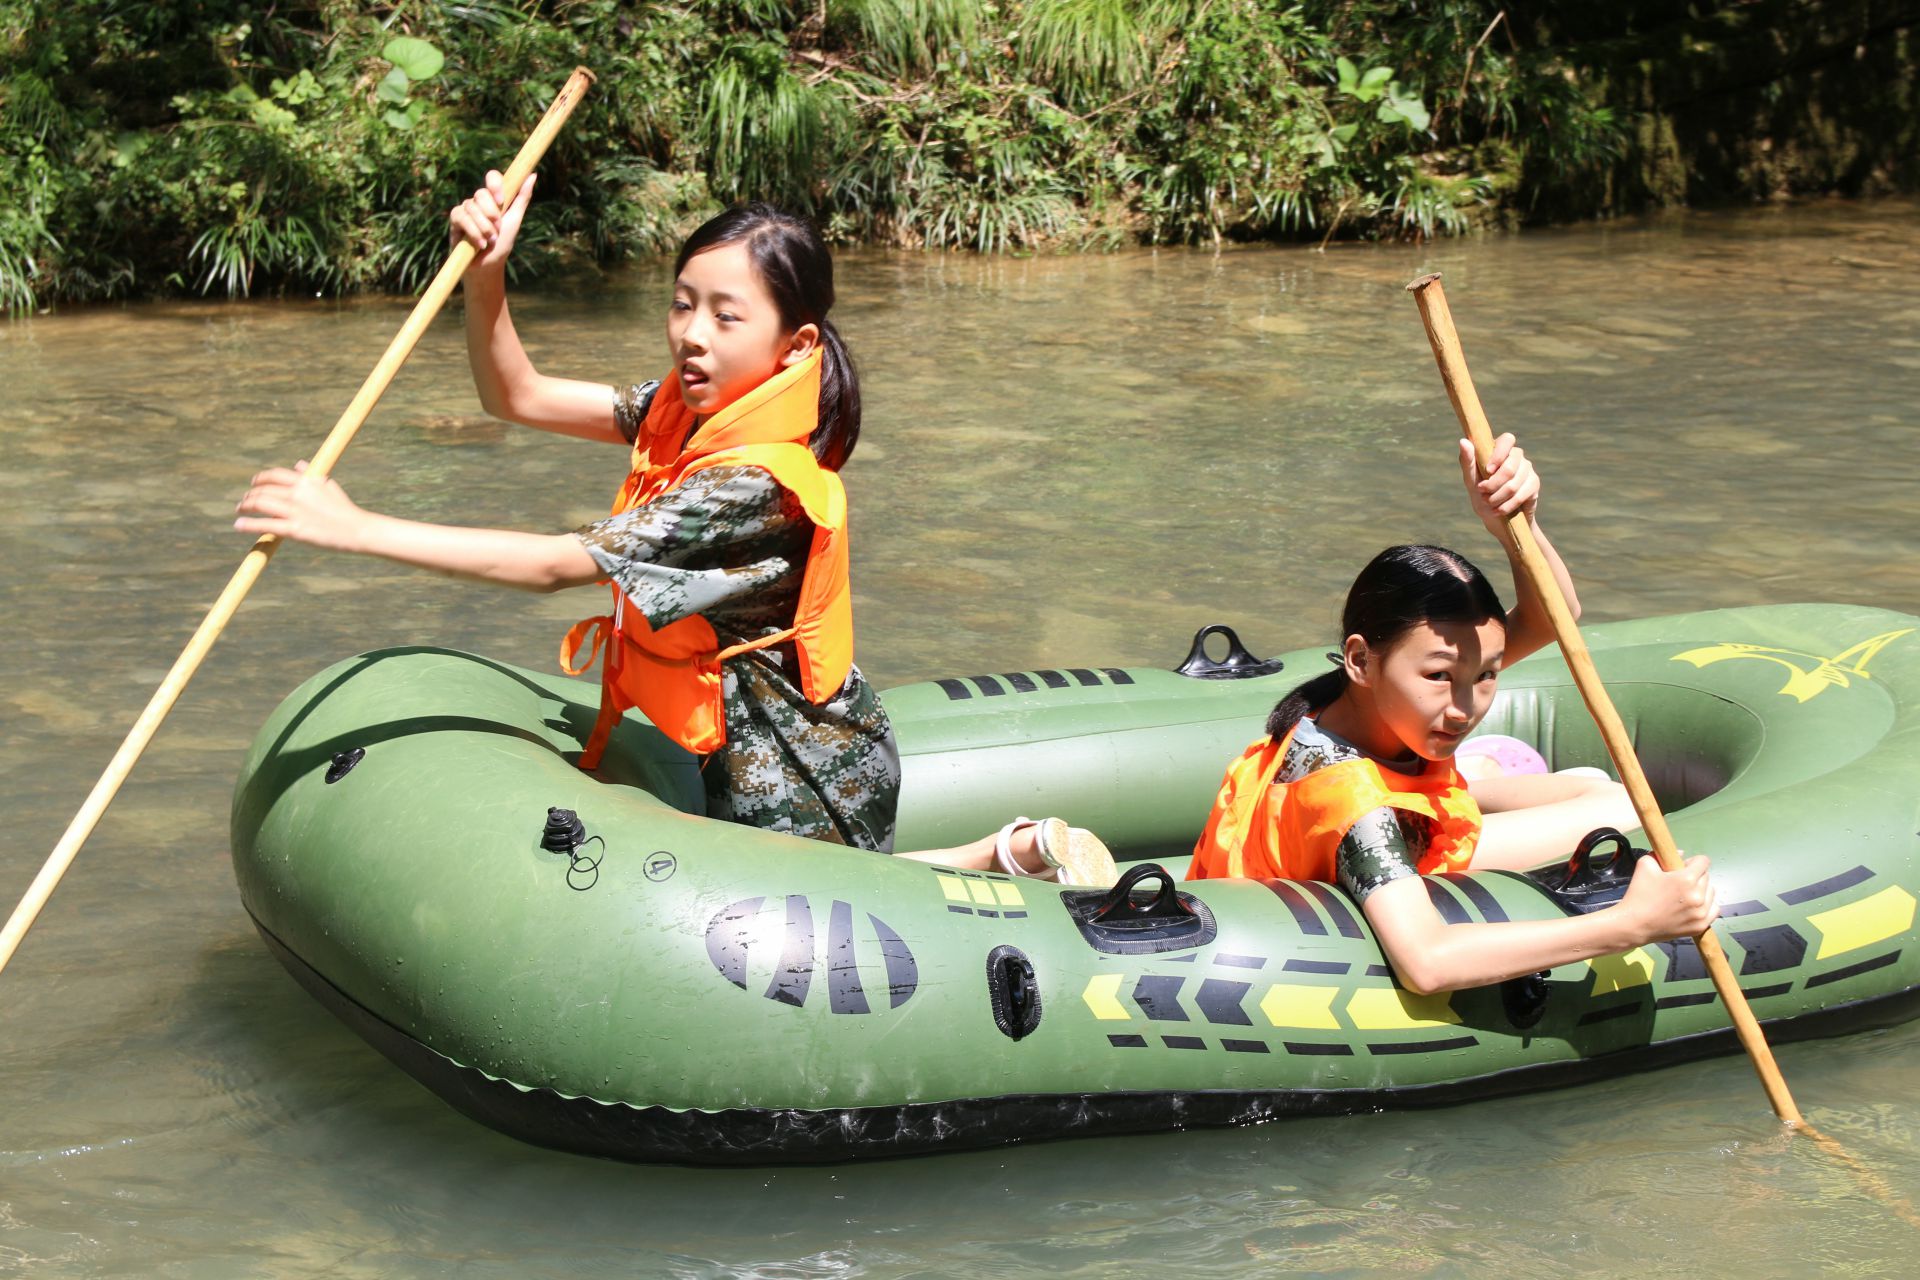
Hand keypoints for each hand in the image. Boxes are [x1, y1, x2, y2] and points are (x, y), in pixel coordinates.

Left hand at [233, 461, 367, 552]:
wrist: (358, 530)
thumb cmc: (344, 508)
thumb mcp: (328, 485)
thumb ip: (310, 474)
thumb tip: (298, 464)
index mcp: (306, 481)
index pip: (274, 475)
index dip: (260, 479)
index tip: (254, 484)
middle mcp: (298, 493)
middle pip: (263, 489)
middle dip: (250, 495)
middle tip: (244, 502)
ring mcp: (295, 511)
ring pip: (259, 504)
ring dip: (245, 506)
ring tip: (240, 511)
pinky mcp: (295, 529)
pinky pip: (265, 524)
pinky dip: (248, 524)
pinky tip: (238, 525)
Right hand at [447, 169, 535, 271]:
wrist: (488, 265)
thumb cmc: (502, 243)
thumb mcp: (515, 220)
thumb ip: (522, 198)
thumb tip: (532, 175)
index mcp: (494, 198)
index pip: (492, 177)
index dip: (495, 184)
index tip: (501, 201)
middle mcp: (479, 201)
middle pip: (481, 193)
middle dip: (491, 214)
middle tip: (497, 230)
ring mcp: (466, 209)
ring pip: (471, 206)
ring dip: (484, 227)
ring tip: (490, 241)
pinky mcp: (455, 219)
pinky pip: (461, 217)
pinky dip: (473, 231)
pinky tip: (479, 244)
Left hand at [1459, 433, 1539, 534]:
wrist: (1496, 517)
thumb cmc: (1481, 494)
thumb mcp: (1471, 480)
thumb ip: (1467, 461)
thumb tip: (1463, 441)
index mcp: (1500, 449)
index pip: (1507, 440)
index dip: (1498, 455)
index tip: (1488, 471)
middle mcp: (1516, 455)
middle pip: (1509, 467)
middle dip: (1493, 485)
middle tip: (1483, 494)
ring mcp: (1527, 469)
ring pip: (1513, 484)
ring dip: (1497, 498)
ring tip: (1489, 503)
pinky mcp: (1534, 483)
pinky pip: (1520, 495)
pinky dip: (1506, 506)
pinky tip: (1498, 510)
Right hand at [1619, 851, 1716, 942]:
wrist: (1635, 924)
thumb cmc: (1638, 893)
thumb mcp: (1645, 865)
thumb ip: (1662, 854)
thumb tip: (1681, 855)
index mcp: (1686, 879)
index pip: (1703, 861)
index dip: (1692, 862)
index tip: (1682, 867)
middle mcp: (1698, 895)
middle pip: (1706, 877)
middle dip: (1695, 876)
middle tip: (1678, 883)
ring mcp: (1702, 912)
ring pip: (1711, 892)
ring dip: (1701, 890)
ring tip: (1684, 896)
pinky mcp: (1701, 926)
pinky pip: (1714, 909)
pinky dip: (1706, 906)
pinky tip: (1693, 907)